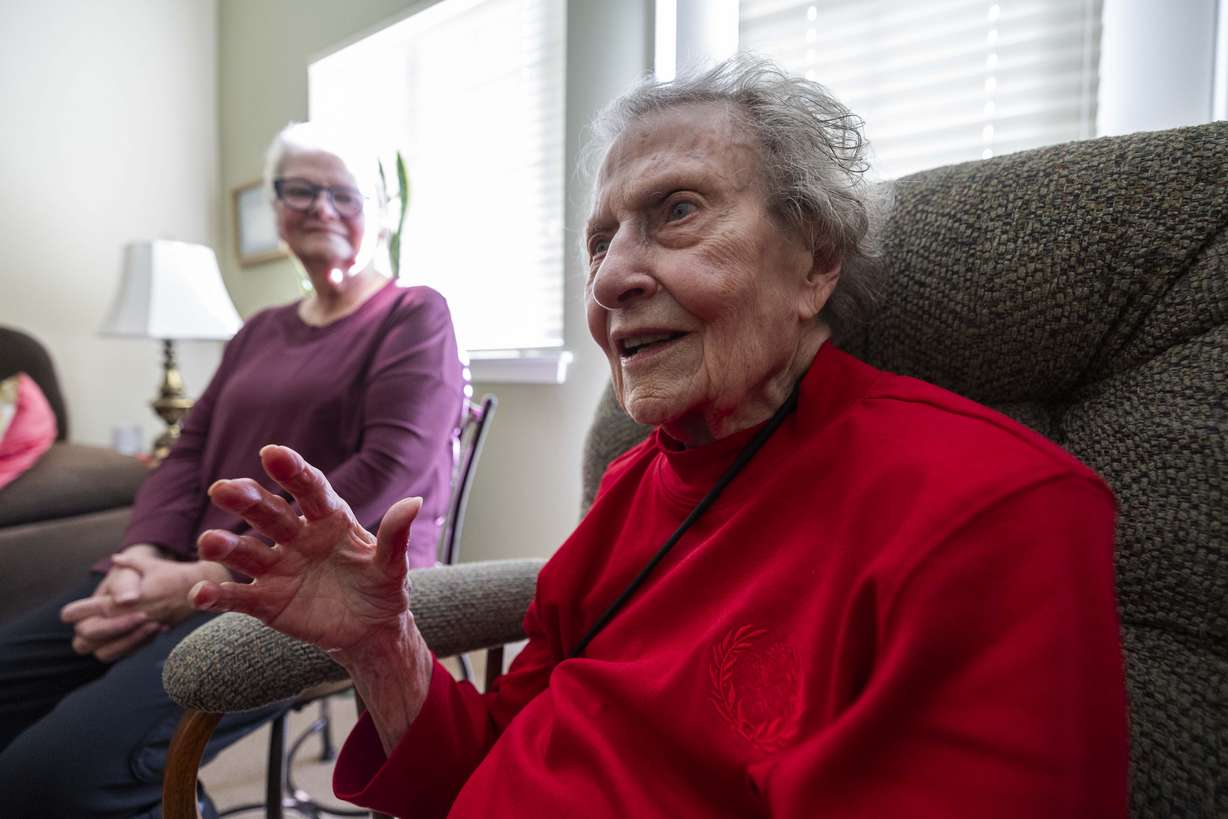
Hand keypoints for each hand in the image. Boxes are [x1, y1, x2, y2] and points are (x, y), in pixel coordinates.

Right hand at [60, 545, 164, 661]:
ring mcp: (109, 639)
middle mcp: (95, 625)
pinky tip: (162, 627)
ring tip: (156, 624)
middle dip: (113, 629)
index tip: (107, 607)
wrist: (157, 583)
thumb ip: (125, 584)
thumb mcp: (131, 573)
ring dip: (129, 641)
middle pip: (83, 641)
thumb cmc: (136, 575)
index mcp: (91, 605)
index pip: (72, 614)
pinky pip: (126, 654)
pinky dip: (143, 643)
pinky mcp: (125, 646)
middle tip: (143, 615)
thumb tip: (127, 600)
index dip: (79, 614)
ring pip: (104, 654)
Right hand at [191, 445, 419, 655]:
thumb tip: (413, 502)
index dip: (292, 470)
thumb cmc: (381, 589)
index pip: (310, 490)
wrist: (370, 631)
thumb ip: (395, 536)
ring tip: (209, 542)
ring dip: (226, 546)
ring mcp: (278, 568)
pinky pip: (237, 596)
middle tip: (223, 490)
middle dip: (247, 500)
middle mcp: (298, 537)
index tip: (272, 453)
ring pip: (247, 552)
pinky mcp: (265, 601)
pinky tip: (201, 593)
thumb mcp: (392, 566)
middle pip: (269, 514)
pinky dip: (217, 594)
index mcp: (329, 520)